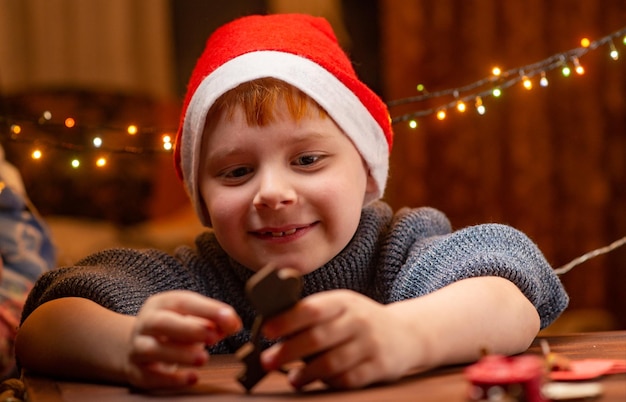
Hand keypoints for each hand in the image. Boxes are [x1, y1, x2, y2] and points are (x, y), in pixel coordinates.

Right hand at [126, 290, 241, 388]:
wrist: (139, 346)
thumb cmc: (173, 329)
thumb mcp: (191, 318)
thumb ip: (213, 321)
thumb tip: (232, 324)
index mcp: (162, 304)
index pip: (184, 302)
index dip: (208, 310)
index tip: (230, 319)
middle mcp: (146, 323)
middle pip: (161, 322)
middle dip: (189, 329)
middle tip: (213, 337)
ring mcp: (138, 346)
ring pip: (152, 349)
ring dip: (180, 354)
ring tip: (203, 358)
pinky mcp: (137, 370)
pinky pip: (151, 375)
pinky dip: (172, 379)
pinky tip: (192, 378)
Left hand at [260, 289, 420, 389]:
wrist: (405, 334)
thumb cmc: (360, 322)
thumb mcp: (341, 308)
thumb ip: (313, 315)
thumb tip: (274, 328)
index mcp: (343, 302)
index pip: (311, 308)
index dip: (287, 320)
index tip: (266, 331)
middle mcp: (358, 320)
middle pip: (317, 337)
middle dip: (288, 351)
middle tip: (268, 361)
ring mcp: (370, 343)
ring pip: (331, 362)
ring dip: (306, 373)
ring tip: (293, 379)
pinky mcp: (379, 366)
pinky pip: (349, 379)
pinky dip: (329, 383)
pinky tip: (318, 383)